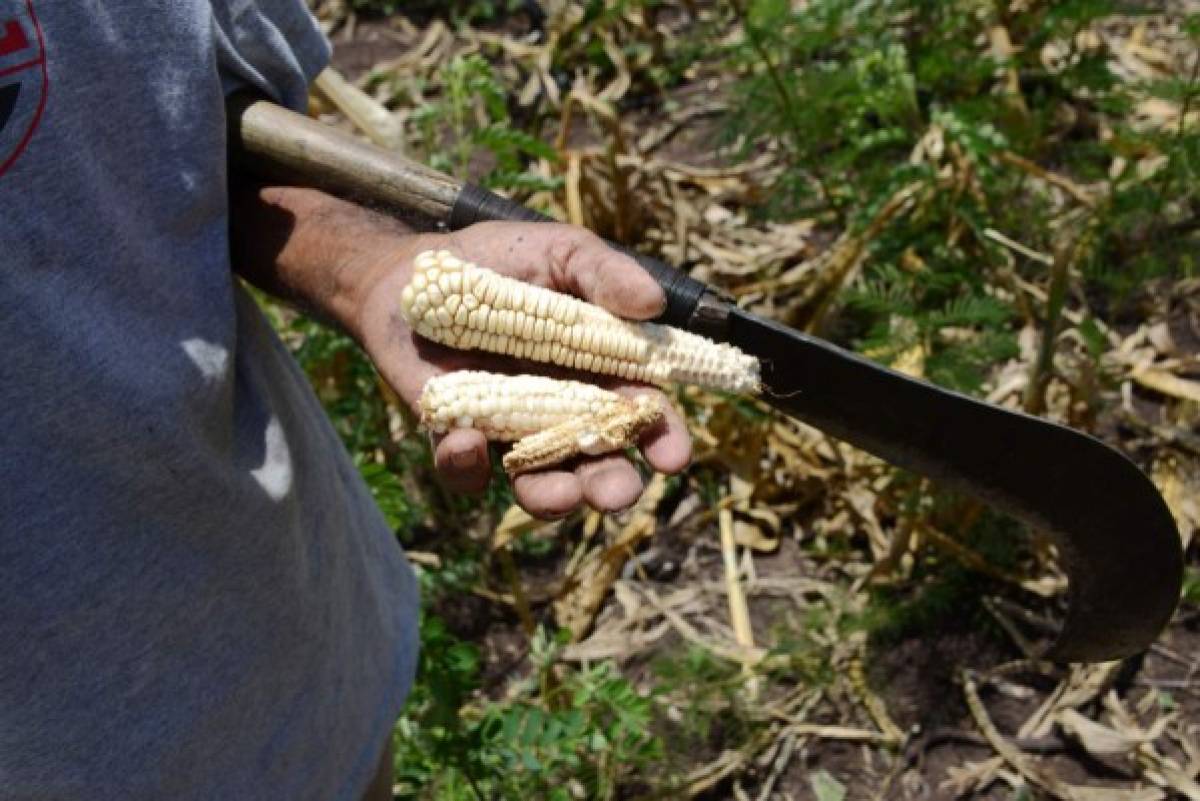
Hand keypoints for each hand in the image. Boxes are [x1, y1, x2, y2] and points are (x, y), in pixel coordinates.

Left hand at [353, 221, 692, 518]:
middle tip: (615, 493)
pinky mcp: (453, 434)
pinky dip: (467, 466)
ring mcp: (507, 429)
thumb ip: (603, 273)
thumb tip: (653, 303)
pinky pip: (465, 471)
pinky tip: (467, 441)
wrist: (409, 271)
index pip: (643, 416)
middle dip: (611, 485)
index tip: (671, 456)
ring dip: (553, 497)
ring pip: (539, 483)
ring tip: (560, 495)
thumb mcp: (558, 251)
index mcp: (600, 372)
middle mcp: (561, 412)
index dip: (663, 439)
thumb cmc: (498, 260)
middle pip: (598, 463)